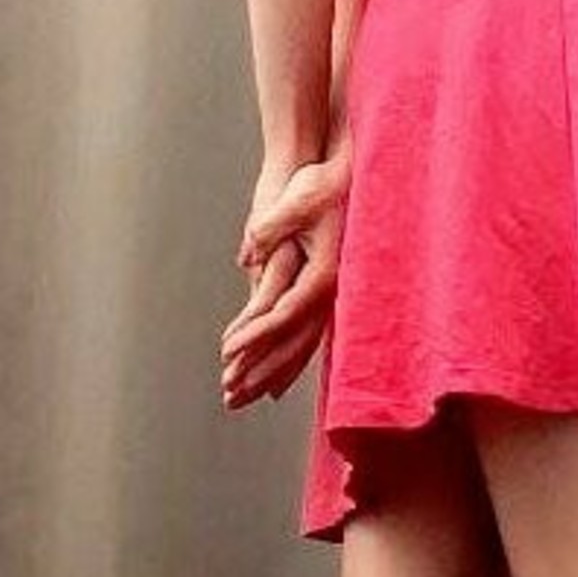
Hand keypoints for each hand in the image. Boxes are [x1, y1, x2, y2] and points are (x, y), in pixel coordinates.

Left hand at [220, 131, 352, 408]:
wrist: (350, 178)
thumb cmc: (323, 185)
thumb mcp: (297, 200)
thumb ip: (271, 226)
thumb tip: (248, 252)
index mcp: (323, 274)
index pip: (282, 315)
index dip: (254, 335)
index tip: (226, 351)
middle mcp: (329, 293)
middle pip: (292, 344)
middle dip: (258, 372)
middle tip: (229, 396)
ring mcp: (328, 299)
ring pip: (300, 349)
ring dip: (270, 376)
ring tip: (244, 399)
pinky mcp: (323, 296)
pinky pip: (305, 339)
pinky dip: (286, 362)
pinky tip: (273, 382)